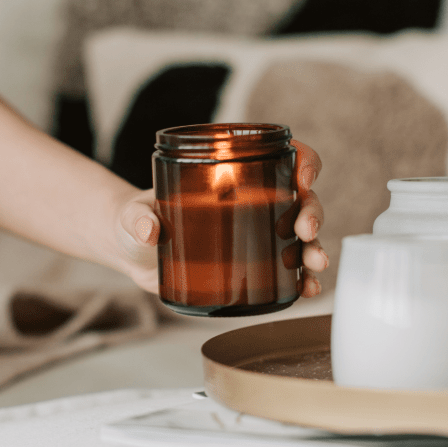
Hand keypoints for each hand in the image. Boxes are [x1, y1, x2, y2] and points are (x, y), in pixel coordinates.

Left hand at [116, 139, 327, 295]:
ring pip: (301, 236)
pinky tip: (307, 288)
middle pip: (300, 199)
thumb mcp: (134, 214)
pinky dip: (302, 279)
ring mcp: (255, 235)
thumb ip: (137, 219)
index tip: (302, 178)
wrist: (133, 253)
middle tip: (305, 230)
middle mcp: (253, 203)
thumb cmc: (137, 219)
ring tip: (314, 265)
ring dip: (314, 249)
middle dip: (312, 212)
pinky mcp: (251, 266)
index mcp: (233, 176)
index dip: (303, 162)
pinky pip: (287, 271)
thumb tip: (149, 230)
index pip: (282, 158)